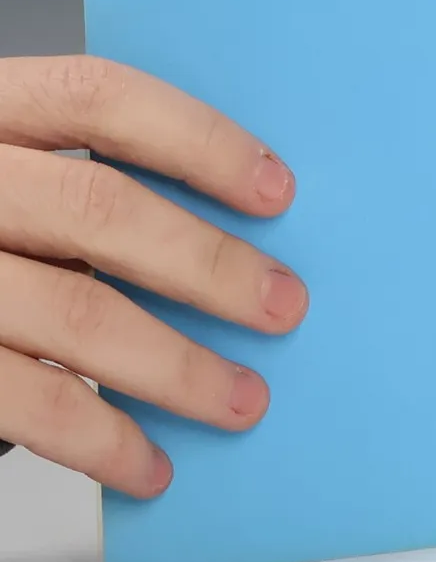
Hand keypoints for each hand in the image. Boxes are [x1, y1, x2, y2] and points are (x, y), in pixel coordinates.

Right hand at [0, 57, 305, 494]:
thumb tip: (226, 229)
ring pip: (72, 313)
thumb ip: (81, 183)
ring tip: (242, 400)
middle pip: (100, 210)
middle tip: (283, 304)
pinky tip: (149, 463)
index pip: (100, 99)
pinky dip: (100, 438)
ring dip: (175, 366)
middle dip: (207, 264)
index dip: (198, 140)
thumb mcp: (7, 172)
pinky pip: (27, 401)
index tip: (276, 190)